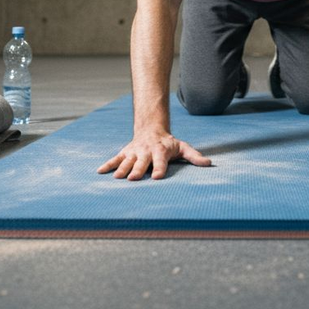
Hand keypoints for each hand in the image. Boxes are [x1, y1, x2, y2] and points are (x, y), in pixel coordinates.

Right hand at [97, 129, 211, 179]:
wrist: (151, 129)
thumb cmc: (169, 143)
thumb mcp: (183, 147)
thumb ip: (194, 156)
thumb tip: (209, 163)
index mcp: (160, 151)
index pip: (160, 162)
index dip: (160, 169)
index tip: (157, 178)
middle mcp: (146, 152)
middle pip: (142, 162)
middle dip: (138, 170)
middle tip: (133, 179)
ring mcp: (134, 152)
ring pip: (127, 161)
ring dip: (122, 169)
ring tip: (117, 177)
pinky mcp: (125, 153)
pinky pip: (115, 159)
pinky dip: (108, 165)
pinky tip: (100, 172)